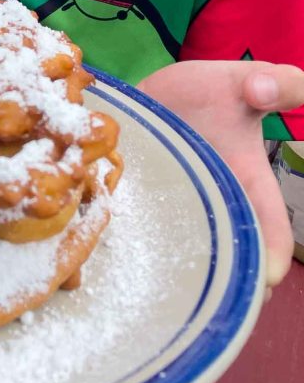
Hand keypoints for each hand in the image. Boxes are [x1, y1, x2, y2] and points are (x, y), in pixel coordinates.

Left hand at [139, 60, 303, 286]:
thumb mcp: (245, 80)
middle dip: (221, 284)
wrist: (160, 90)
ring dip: (166, 267)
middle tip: (206, 303)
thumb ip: (278, 82)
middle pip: (224, 257)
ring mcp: (172, 206)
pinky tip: (103, 252)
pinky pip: (131, 226)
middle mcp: (211, 204)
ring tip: (152, 287)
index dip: (273, 254)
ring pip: (174, 251)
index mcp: (247, 182)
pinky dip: (120, 237)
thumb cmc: (211, 92)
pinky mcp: (138, 202)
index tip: (265, 280)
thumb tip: (262, 89)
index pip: (271, 225)